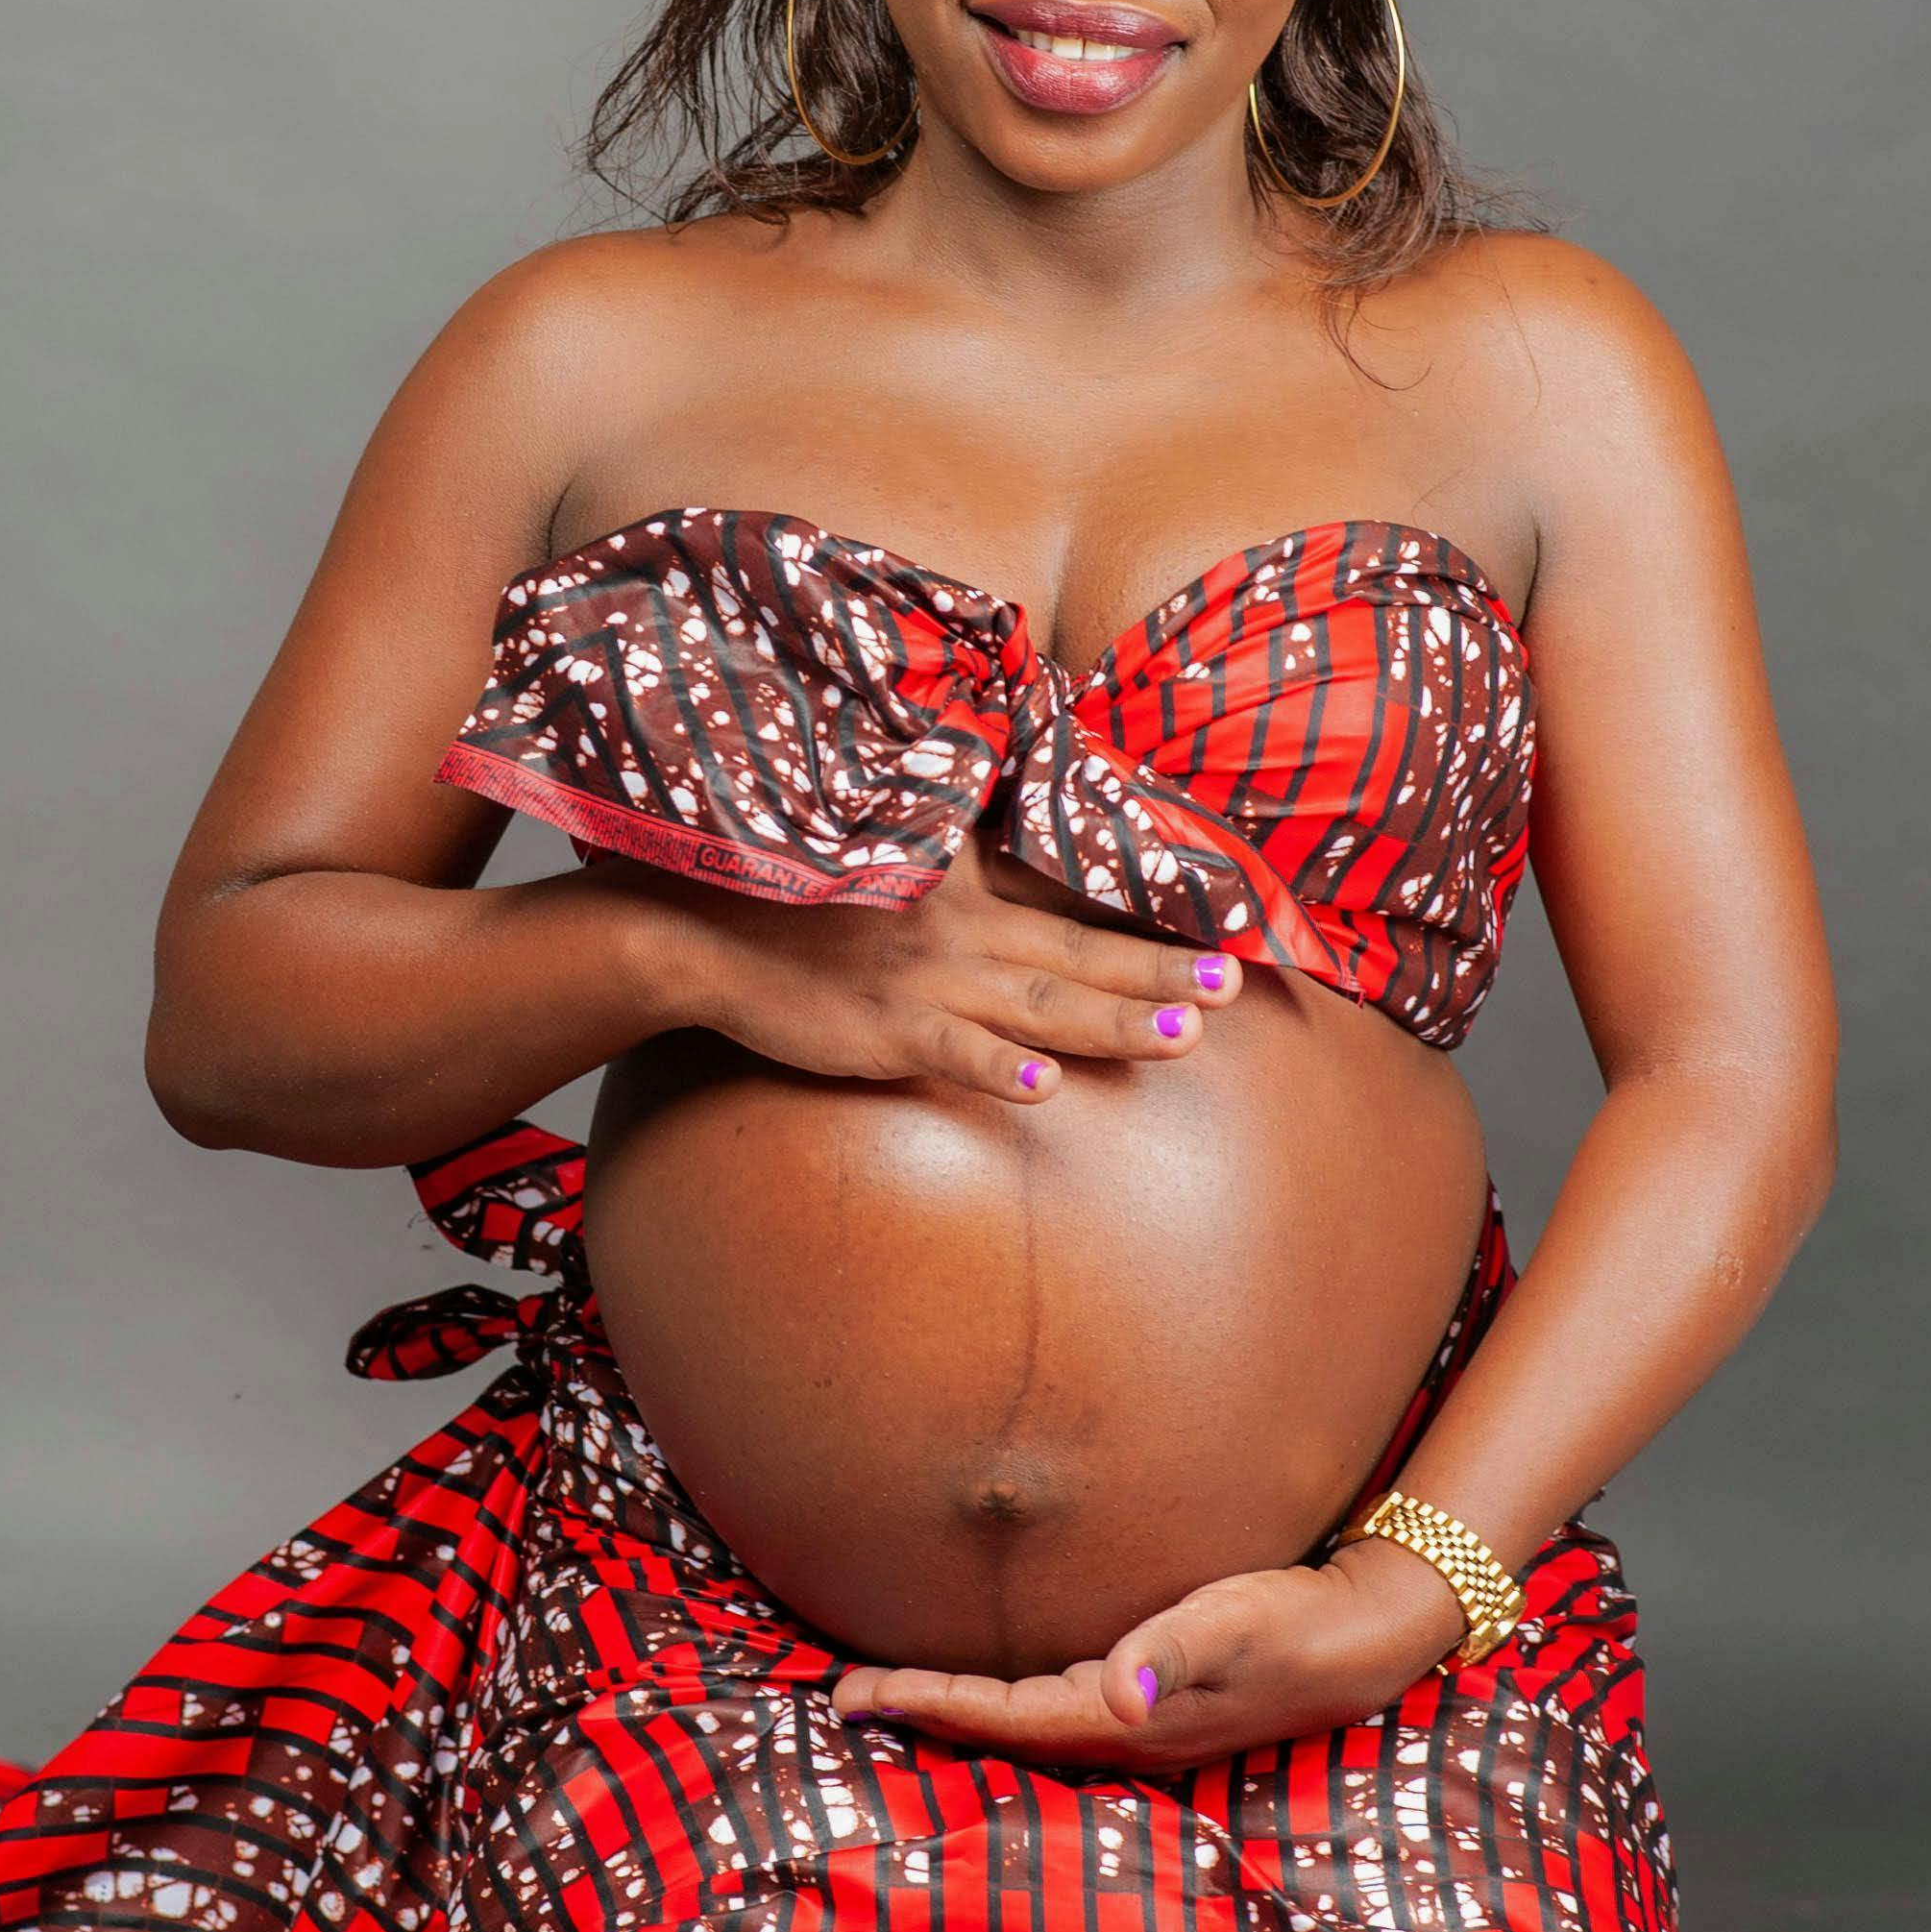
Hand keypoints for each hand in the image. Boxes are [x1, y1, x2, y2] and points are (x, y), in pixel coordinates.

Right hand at [619, 834, 1244, 1104]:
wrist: (695, 919)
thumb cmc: (792, 889)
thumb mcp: (886, 851)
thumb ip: (957, 856)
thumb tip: (1011, 843)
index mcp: (967, 888)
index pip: (1076, 902)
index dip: (1150, 918)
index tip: (1227, 926)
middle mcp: (961, 931)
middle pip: (1081, 955)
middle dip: (1162, 973)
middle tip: (1234, 986)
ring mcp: (923, 981)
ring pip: (1039, 1005)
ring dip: (1114, 1021)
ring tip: (1184, 1038)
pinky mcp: (881, 1029)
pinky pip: (950, 1050)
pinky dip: (998, 1067)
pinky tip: (1046, 1088)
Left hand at [831, 1531, 1470, 1768]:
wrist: (1369, 1634)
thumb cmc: (1298, 1620)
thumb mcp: (1240, 1622)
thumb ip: (1176, 1651)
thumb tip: (1116, 1688)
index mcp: (1129, 1723)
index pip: (1004, 1719)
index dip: (926, 1707)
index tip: (856, 1695)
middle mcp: (1123, 1733)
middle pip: (998, 1734)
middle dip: (921, 1718)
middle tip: (841, 1699)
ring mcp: (1137, 1721)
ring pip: (1022, 1725)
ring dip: (955, 1712)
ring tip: (890, 1694)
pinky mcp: (1151, 1697)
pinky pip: (1053, 1707)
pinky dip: (1002, 1699)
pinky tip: (988, 1681)